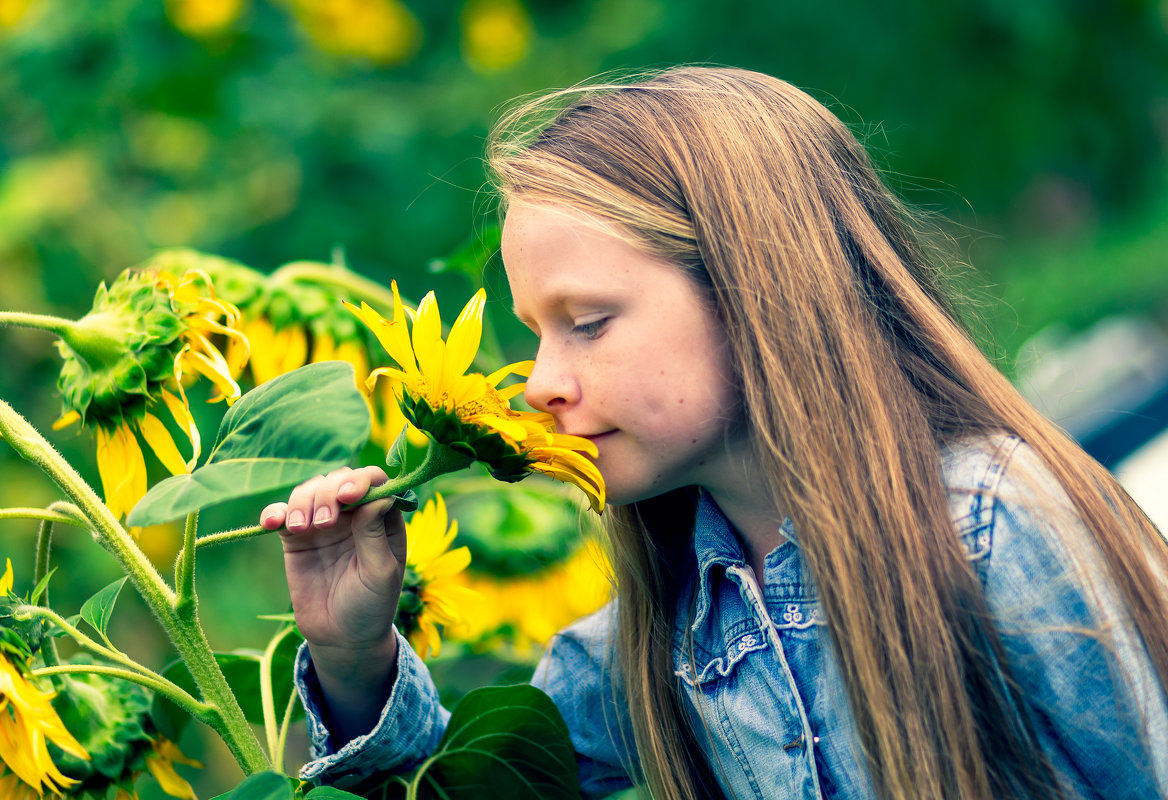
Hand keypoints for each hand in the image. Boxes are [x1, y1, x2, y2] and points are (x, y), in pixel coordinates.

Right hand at [260, 466, 403, 738]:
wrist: (340, 637)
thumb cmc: (371, 605)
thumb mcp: (380, 573)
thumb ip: (374, 534)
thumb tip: (377, 496)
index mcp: (382, 518)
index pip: (375, 482)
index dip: (361, 481)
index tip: (348, 497)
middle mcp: (354, 514)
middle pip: (338, 481)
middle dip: (328, 493)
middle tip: (324, 523)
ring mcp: (323, 523)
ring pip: (309, 491)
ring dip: (301, 502)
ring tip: (301, 529)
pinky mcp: (296, 538)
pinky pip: (281, 514)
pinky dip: (274, 512)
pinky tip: (271, 523)